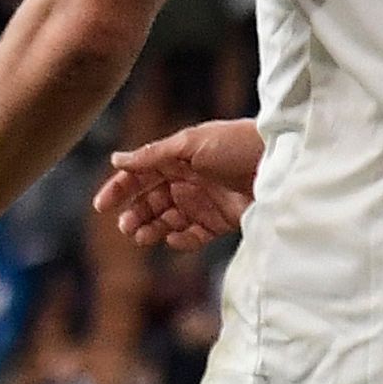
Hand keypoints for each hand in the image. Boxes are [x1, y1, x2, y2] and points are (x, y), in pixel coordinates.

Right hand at [97, 121, 260, 250]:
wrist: (281, 163)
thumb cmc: (236, 144)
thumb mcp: (191, 144)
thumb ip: (153, 155)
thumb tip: (116, 159)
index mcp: (177, 158)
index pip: (140, 174)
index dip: (119, 189)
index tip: (101, 206)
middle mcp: (187, 179)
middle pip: (151, 200)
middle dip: (135, 213)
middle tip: (127, 227)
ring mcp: (203, 201)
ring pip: (168, 220)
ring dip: (152, 228)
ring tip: (142, 236)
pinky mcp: (221, 221)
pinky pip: (194, 235)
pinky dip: (181, 240)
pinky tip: (172, 239)